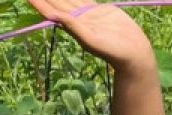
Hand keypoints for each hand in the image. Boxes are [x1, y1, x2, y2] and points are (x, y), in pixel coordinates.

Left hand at [27, 0, 155, 71]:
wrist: (133, 53)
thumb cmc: (114, 52)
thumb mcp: (92, 41)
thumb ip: (74, 28)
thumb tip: (54, 16)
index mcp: (71, 25)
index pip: (49, 11)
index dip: (37, 2)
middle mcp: (76, 18)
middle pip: (56, 2)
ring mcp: (87, 13)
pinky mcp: (99, 10)